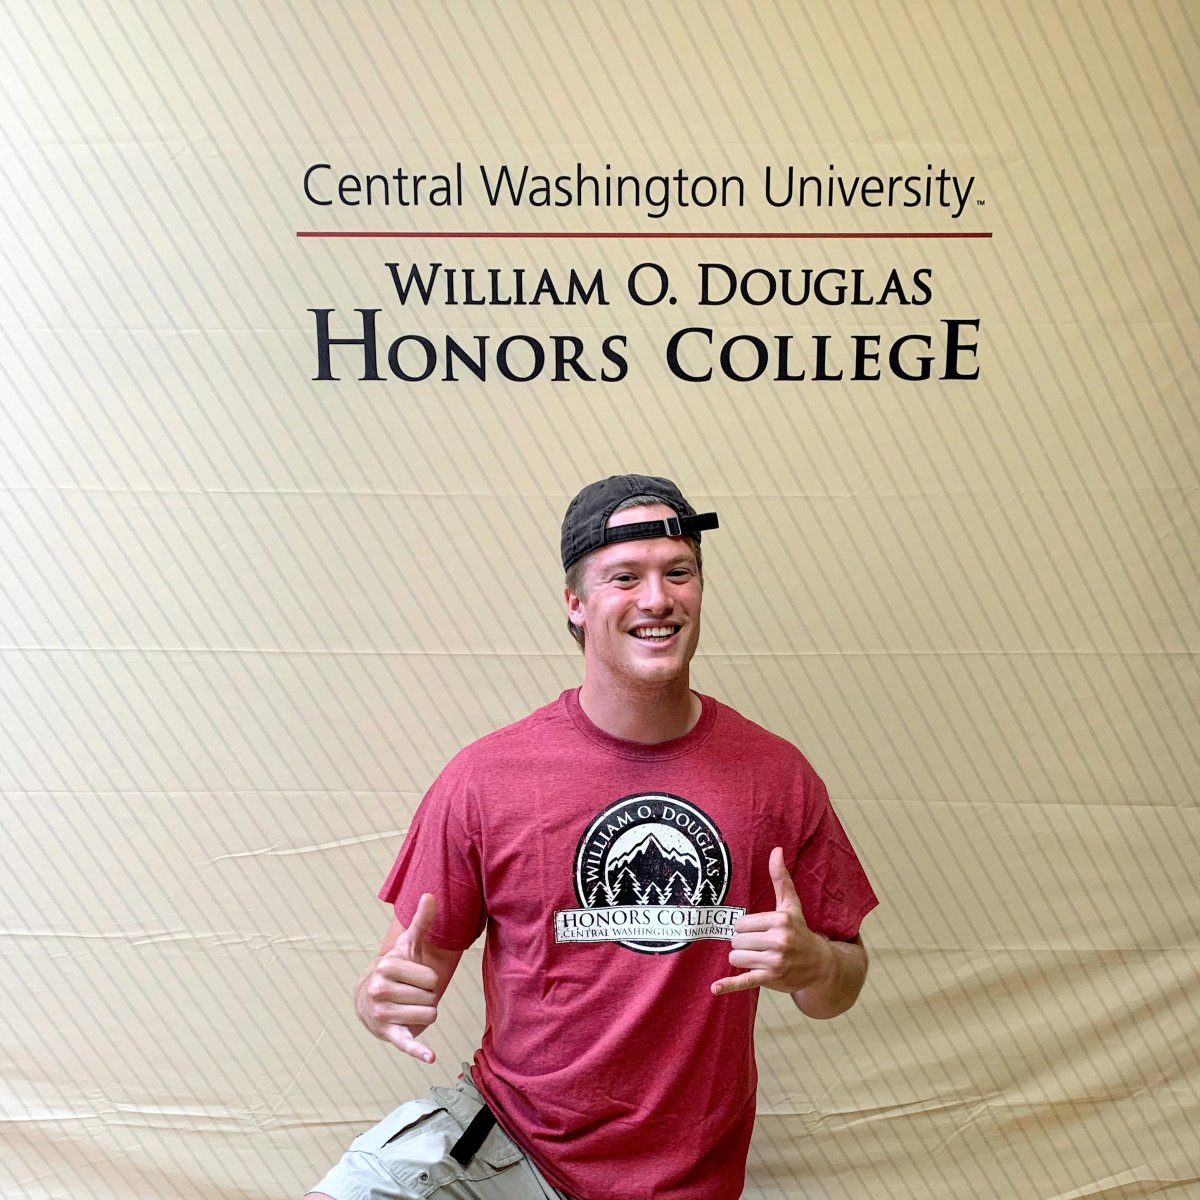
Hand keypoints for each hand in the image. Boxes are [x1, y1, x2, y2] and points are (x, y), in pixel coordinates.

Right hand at [357, 893, 441, 1062]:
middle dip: (425, 997)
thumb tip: (430, 894)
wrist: (369, 999)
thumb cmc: (395, 969)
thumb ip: (420, 922)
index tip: (413, 978)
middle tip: (409, 994)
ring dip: (424, 1013)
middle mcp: (381, 990)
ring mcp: (383, 1014)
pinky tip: (431, 1056)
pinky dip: (419, 1050)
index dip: (427, 979)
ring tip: (408, 1007)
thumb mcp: (407, 945)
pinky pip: (407, 1043)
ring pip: (429, 1015)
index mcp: (387, 966)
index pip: (431, 977)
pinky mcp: (389, 1035)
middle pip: (431, 998)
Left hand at [711, 847, 833, 996]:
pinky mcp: (770, 980)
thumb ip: (781, 878)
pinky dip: (729, 985)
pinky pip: (744, 981)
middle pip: (736, 941)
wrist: (820, 965)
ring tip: (760, 958)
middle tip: (761, 946)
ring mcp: (774, 963)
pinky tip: (715, 988)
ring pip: (736, 958)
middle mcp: (779, 942)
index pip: (740, 924)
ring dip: (743, 960)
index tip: (760, 931)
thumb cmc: (800, 930)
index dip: (746, 928)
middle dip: (744, 944)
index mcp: (780, 920)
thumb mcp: (791, 905)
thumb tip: (776, 850)